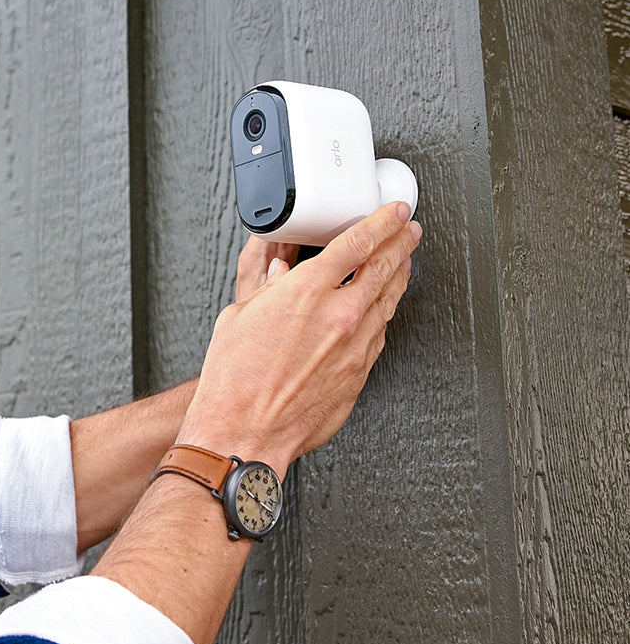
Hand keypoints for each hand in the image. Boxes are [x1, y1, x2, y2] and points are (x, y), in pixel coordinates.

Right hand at [179, 203, 420, 471]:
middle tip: (409, 230)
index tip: (392, 212)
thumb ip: (268, 288)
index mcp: (306, 291)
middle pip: (385, 267)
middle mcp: (338, 315)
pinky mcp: (360, 373)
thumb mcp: (240, 315)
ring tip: (404, 262)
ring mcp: (355, 346)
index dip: (381, 222)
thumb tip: (281, 276)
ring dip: (400, 276)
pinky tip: (382, 308)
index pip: (357, 243)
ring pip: (389, 301)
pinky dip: (384, 313)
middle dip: (401, 243)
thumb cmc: (234, 380)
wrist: (245, 431)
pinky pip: (380, 333)